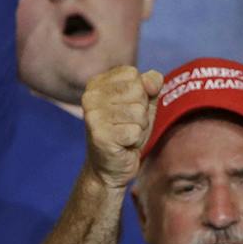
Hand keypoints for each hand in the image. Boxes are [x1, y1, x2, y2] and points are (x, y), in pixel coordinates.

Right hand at [82, 66, 161, 188]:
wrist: (109, 168)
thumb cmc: (126, 132)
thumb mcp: (143, 103)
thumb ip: (151, 84)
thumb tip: (152, 82)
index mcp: (97, 83)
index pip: (134, 75)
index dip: (141, 94)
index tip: (127, 110)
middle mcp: (90, 96)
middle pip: (138, 92)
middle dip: (141, 112)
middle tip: (126, 125)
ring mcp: (93, 115)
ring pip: (139, 112)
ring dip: (139, 128)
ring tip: (125, 136)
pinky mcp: (100, 135)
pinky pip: (135, 131)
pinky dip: (135, 141)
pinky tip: (123, 145)